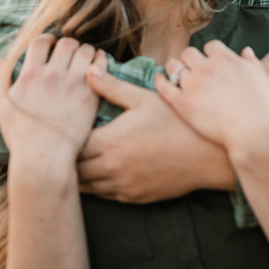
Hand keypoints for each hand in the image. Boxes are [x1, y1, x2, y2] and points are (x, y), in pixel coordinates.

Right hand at [0, 34, 105, 168]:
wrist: (43, 159)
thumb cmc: (21, 136)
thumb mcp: (2, 106)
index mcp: (30, 74)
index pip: (41, 41)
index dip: (48, 39)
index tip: (52, 44)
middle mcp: (52, 75)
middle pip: (66, 42)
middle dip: (68, 43)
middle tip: (71, 52)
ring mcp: (73, 84)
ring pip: (85, 50)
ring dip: (86, 50)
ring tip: (85, 57)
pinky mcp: (90, 95)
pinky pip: (100, 65)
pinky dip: (101, 59)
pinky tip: (99, 63)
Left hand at [77, 67, 236, 201]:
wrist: (208, 156)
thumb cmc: (177, 121)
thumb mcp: (144, 98)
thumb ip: (113, 86)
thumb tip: (89, 70)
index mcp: (109, 141)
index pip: (71, 144)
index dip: (63, 136)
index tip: (60, 128)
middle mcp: (111, 168)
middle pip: (74, 169)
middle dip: (67, 158)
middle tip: (63, 146)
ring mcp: (123, 186)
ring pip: (87, 187)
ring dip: (80, 175)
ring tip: (76, 162)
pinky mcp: (135, 197)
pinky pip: (106, 196)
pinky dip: (98, 186)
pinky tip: (100, 174)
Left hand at [155, 41, 268, 159]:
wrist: (257, 134)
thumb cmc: (264, 109)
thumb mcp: (262, 78)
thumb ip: (251, 62)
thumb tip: (245, 51)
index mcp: (226, 59)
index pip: (211, 46)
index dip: (210, 54)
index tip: (210, 61)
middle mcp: (207, 67)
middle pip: (189, 53)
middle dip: (190, 59)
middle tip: (191, 68)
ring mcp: (193, 85)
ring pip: (174, 67)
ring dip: (175, 68)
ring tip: (175, 74)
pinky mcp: (183, 104)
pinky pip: (164, 87)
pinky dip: (160, 81)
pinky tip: (160, 80)